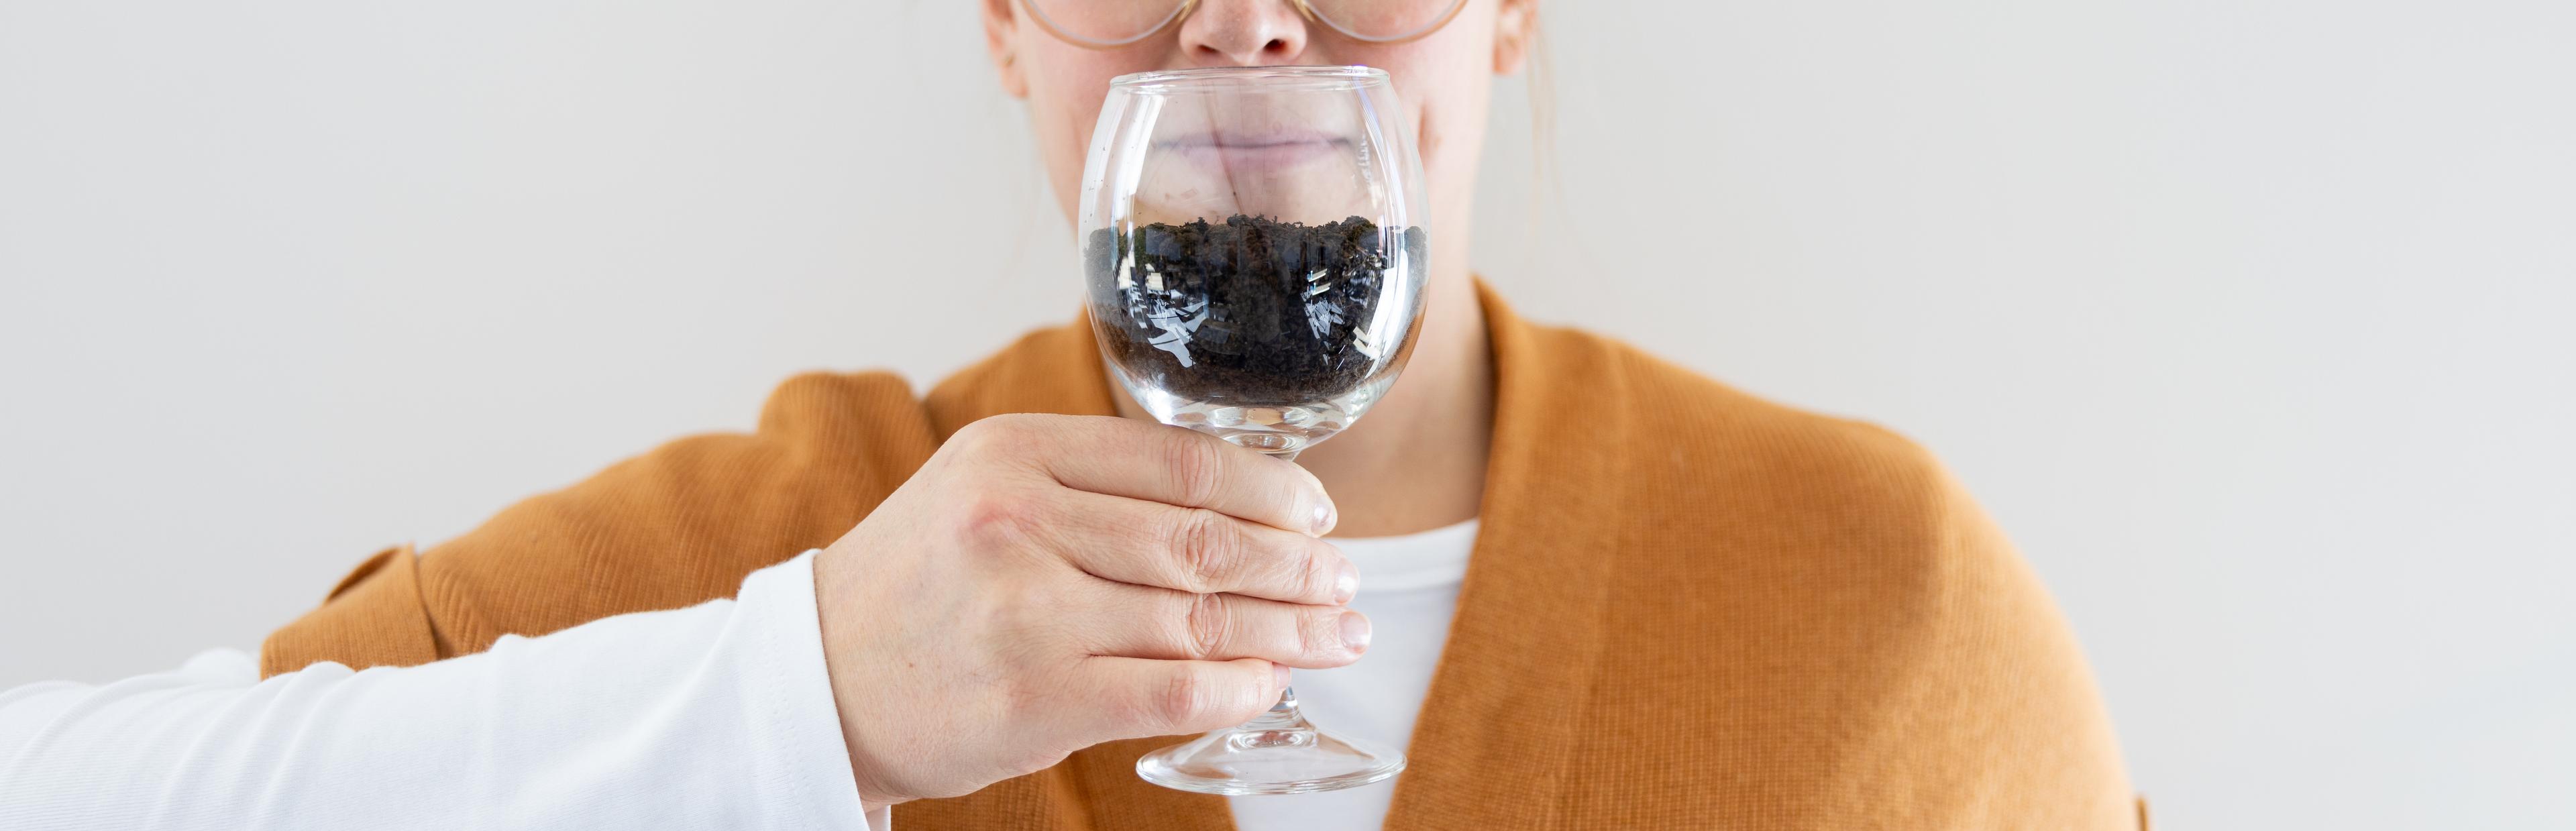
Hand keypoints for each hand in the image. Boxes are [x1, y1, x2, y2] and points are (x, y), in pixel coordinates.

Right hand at [811, 414, 1365, 807]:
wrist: (817, 680)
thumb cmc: (916, 587)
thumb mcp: (980, 491)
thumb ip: (1087, 483)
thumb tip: (1237, 506)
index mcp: (1014, 453)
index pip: (1181, 462)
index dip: (1270, 491)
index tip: (1318, 514)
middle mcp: (1020, 521)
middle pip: (1204, 539)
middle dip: (1297, 565)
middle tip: (1346, 581)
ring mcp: (1026, 611)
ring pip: (1199, 615)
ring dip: (1289, 629)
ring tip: (1337, 635)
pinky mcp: (1033, 697)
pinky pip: (1171, 689)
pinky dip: (1237, 688)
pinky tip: (1270, 683)